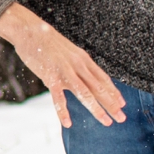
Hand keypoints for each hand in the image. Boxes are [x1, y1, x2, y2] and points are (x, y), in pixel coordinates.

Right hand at [0, 3, 125, 128]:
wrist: (30, 31)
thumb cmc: (48, 42)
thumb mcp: (69, 51)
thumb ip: (78, 64)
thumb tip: (86, 75)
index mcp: (83, 59)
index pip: (103, 78)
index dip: (114, 92)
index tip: (122, 104)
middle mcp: (78, 65)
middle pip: (99, 88)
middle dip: (112, 104)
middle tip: (121, 118)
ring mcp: (65, 71)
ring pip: (85, 93)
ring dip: (96, 109)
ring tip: (106, 122)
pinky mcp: (50, 76)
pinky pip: (58, 98)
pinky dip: (63, 112)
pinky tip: (68, 123)